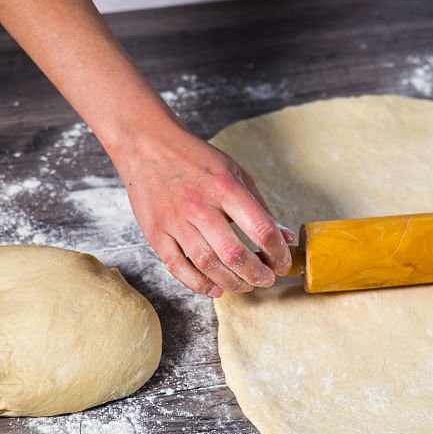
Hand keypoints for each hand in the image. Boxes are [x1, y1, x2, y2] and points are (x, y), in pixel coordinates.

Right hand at [110, 115, 294, 296]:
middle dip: (257, 274)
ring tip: (245, 285)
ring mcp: (175, 222)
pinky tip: (215, 288)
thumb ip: (260, 207)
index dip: (277, 253)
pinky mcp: (156, 233)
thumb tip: (286, 237)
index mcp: (225, 188)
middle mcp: (199, 206)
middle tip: (266, 279)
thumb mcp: (235, 173)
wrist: (147, 144)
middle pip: (234, 254)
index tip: (283, 264)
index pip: (261, 229)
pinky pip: (178, 268)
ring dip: (232, 283)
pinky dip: (199, 284)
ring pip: (207, 265)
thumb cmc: (196, 159)